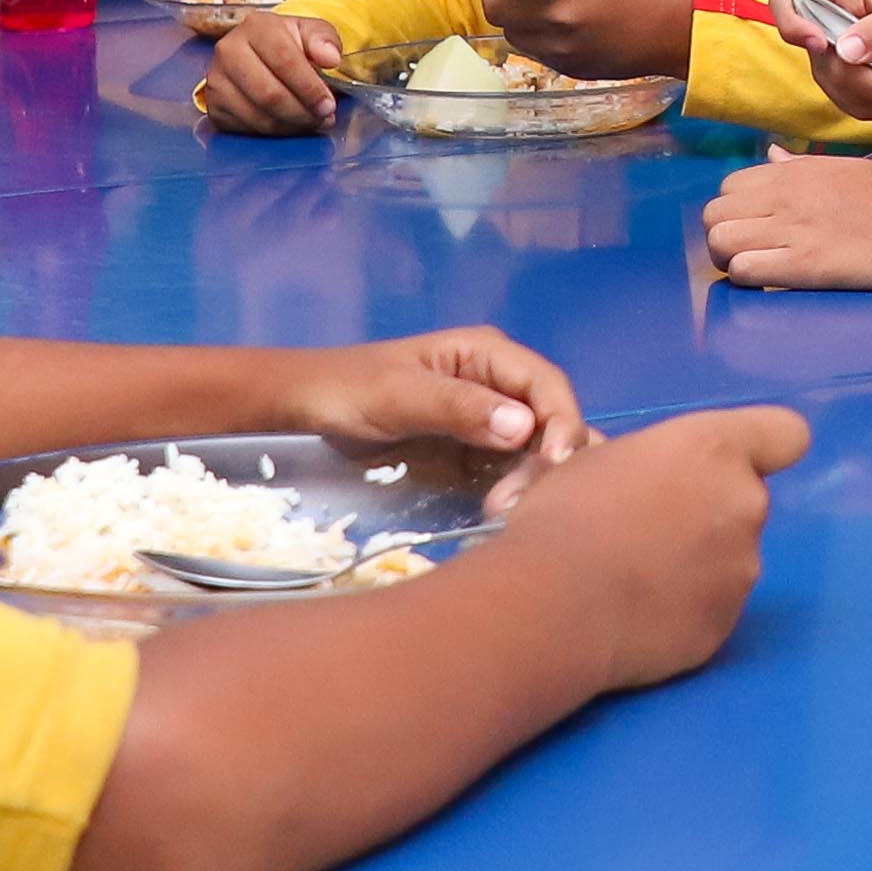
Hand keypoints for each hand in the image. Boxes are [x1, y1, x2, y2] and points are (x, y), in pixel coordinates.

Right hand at [198, 16, 347, 134]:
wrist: (256, 54)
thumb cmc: (287, 43)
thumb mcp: (310, 32)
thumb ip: (325, 40)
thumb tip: (331, 58)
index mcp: (256, 27)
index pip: (284, 60)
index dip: (309, 88)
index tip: (328, 104)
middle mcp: (229, 51)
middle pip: (269, 94)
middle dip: (301, 112)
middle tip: (322, 118)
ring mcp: (217, 80)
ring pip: (258, 116)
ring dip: (290, 126)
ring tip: (309, 122)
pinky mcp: (213, 105)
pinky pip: (246, 129)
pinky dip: (273, 134)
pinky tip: (288, 125)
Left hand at [268, 326, 591, 498]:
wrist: (309, 409)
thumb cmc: (350, 389)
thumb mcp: (400, 395)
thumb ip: (459, 407)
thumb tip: (525, 427)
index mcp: (487, 354)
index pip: (547, 385)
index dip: (562, 422)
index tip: (556, 463)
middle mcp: (499, 385)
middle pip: (551, 421)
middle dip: (549, 459)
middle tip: (518, 503)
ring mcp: (490, 423)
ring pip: (537, 452)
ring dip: (534, 482)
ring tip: (506, 513)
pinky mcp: (476, 457)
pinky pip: (511, 474)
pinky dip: (516, 493)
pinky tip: (502, 516)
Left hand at [470, 0, 694, 77]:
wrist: (673, 28)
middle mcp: (562, 16)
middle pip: (498, 10)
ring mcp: (564, 47)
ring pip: (510, 33)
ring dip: (512, 15)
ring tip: (532, 3)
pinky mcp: (568, 67)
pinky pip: (532, 50)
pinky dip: (532, 34)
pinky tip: (554, 23)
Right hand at [486, 407, 806, 689]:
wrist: (554, 601)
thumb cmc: (565, 514)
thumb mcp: (600, 459)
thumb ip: (653, 464)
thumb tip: (651, 485)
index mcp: (716, 450)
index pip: (787, 435)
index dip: (765, 448)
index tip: (726, 466)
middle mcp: (746, 505)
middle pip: (745, 502)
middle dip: (710, 514)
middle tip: (649, 532)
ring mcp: (742, 571)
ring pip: (732, 558)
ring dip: (699, 564)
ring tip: (637, 581)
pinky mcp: (726, 626)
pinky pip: (713, 607)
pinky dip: (686, 609)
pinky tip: (639, 616)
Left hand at [703, 148, 871, 290]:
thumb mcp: (842, 168)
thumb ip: (798, 165)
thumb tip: (771, 154)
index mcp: (792, 172)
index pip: (729, 186)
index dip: (736, 211)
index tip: (755, 228)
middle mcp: (783, 196)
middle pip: (714, 214)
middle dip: (724, 237)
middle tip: (751, 253)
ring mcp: (791, 229)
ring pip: (720, 241)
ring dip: (730, 260)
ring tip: (758, 269)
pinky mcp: (802, 264)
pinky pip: (744, 269)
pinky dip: (749, 280)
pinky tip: (771, 282)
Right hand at [763, 0, 871, 126]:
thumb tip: (845, 50)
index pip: (786, 0)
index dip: (791, 24)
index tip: (820, 43)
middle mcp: (827, 22)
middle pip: (816, 57)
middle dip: (861, 74)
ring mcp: (832, 55)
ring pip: (834, 86)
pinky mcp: (844, 83)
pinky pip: (851, 104)